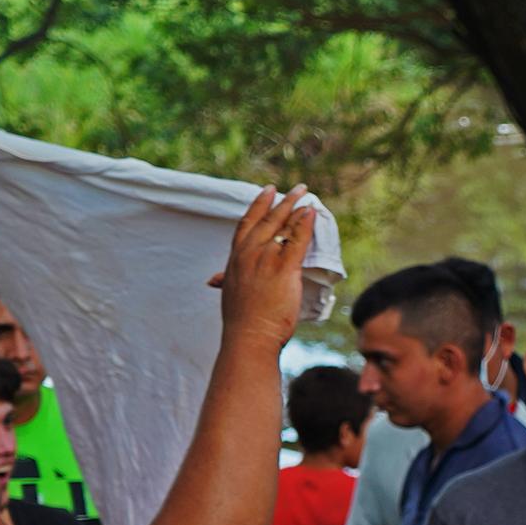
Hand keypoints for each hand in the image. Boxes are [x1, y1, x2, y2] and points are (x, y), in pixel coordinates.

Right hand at [207, 185, 314, 345]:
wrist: (248, 336)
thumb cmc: (241, 321)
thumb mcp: (229, 294)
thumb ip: (224, 281)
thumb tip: (214, 280)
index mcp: (235, 258)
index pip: (246, 223)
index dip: (258, 205)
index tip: (267, 191)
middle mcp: (249, 254)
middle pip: (267, 219)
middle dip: (282, 200)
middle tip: (296, 188)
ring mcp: (265, 259)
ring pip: (282, 226)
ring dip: (295, 208)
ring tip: (305, 195)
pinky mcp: (284, 268)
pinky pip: (297, 240)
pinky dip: (305, 224)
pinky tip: (311, 212)